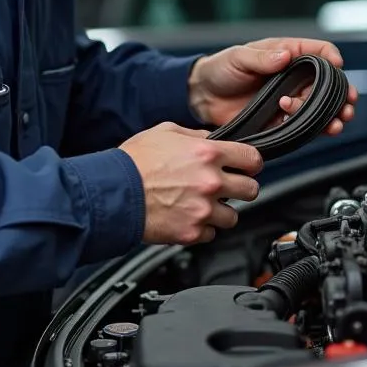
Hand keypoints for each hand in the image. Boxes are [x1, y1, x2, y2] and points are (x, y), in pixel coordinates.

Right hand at [119, 122, 262, 245]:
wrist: (113, 192)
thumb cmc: (134, 161)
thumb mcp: (164, 132)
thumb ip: (194, 135)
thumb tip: (211, 138)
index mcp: (207, 154)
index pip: (252, 159)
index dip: (251, 162)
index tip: (246, 166)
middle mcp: (211, 182)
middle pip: (251, 190)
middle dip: (240, 187)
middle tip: (226, 187)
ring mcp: (203, 210)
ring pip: (233, 217)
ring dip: (220, 211)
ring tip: (200, 204)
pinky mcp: (192, 232)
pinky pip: (210, 234)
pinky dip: (201, 227)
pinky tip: (186, 216)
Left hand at [187, 38, 357, 135]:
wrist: (201, 97)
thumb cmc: (220, 69)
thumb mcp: (238, 58)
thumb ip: (261, 58)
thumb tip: (284, 55)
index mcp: (285, 55)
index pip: (318, 51)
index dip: (331, 57)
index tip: (337, 65)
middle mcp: (292, 77)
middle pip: (328, 84)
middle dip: (341, 94)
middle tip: (346, 104)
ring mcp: (289, 99)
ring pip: (320, 107)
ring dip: (332, 115)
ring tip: (335, 122)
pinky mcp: (281, 120)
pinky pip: (304, 125)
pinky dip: (315, 129)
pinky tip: (316, 129)